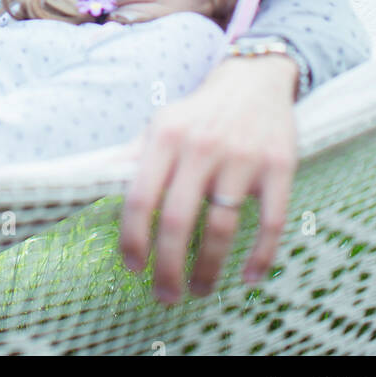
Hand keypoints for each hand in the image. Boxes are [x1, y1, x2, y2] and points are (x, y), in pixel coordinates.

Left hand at [119, 55, 298, 301]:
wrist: (255, 80)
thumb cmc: (199, 112)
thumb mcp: (161, 124)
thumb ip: (133, 157)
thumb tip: (96, 185)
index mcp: (167, 137)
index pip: (140, 196)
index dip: (133, 238)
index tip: (133, 267)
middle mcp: (202, 146)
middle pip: (178, 220)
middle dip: (168, 267)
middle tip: (165, 295)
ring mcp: (242, 158)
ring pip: (222, 229)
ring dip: (209, 270)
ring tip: (200, 289)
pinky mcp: (279, 167)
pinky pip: (270, 223)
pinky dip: (260, 257)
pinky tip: (249, 278)